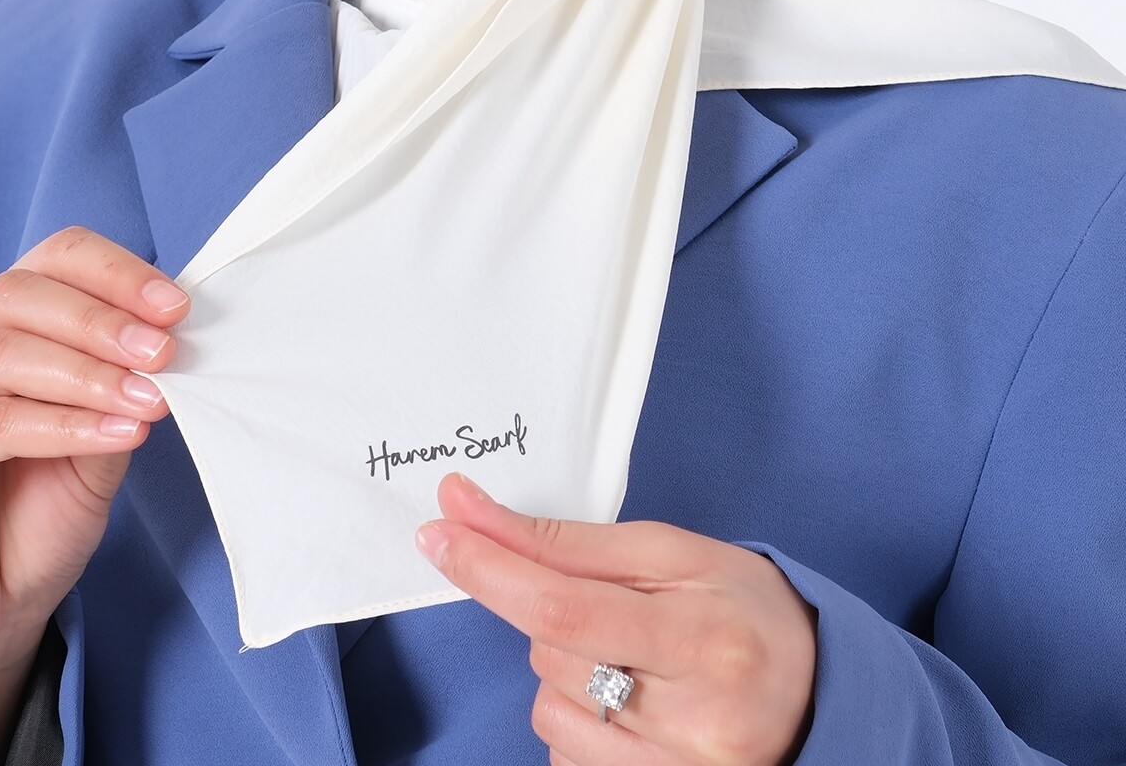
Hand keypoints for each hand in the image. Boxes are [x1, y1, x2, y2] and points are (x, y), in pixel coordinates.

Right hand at [0, 227, 187, 696]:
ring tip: (148, 397)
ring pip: (5, 350)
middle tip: (162, 352)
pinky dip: (64, 423)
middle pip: (23, 292)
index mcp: (3, 319)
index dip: (115, 273)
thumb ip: (124, 382)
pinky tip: (118, 432)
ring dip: (89, 371)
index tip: (175, 305)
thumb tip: (173, 335)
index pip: (54, 259)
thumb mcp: (101, 436)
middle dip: (103, 318)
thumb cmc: (41, 511)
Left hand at [416, 473, 817, 763]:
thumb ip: (568, 541)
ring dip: (567, 676)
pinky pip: (562, 758)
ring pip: (548, 709)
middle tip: (619, 612)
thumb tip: (469, 511)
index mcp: (704, 639)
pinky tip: (632, 709)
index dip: (492, 570)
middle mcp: (693, 721)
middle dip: (554, 619)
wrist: (814, 693)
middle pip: (551, 656)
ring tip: (636, 664)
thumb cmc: (742, 610)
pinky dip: (577, 724)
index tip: (439, 533)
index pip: (567, 606)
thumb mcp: (673, 553)